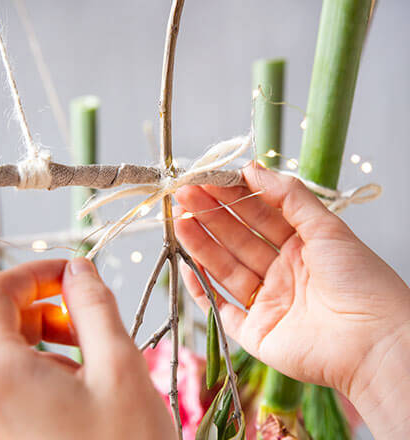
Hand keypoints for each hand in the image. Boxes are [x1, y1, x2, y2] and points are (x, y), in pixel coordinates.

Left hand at [0, 258, 175, 439]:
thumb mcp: (120, 366)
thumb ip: (94, 306)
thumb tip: (79, 268)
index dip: (34, 272)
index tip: (71, 273)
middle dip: (38, 305)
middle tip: (81, 316)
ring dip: (39, 339)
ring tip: (86, 359)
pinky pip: (1, 385)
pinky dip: (34, 370)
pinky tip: (74, 390)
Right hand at [175, 163, 409, 437]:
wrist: (376, 343)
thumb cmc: (360, 280)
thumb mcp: (326, 227)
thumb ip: (289, 196)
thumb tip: (253, 168)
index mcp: (299, 246)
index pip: (258, 216)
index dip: (232, 197)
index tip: (208, 180)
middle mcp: (280, 273)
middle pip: (237, 240)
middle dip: (210, 216)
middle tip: (184, 196)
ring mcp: (266, 302)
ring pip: (226, 270)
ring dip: (201, 246)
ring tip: (179, 222)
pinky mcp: (255, 332)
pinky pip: (221, 309)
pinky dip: (203, 290)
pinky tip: (188, 266)